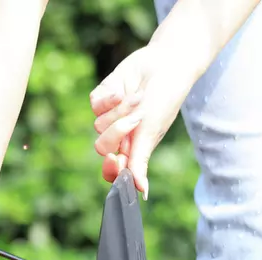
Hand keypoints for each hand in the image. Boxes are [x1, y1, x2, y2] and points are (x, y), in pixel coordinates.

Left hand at [89, 44, 192, 198]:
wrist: (166, 64)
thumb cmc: (165, 100)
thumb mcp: (151, 132)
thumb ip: (140, 161)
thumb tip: (142, 193)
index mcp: (133, 148)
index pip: (113, 169)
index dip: (110, 168)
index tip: (115, 159)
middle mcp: (119, 135)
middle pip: (102, 147)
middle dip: (117, 132)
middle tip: (135, 119)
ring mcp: (109, 116)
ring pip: (98, 124)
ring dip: (120, 110)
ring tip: (139, 97)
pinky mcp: (103, 97)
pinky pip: (95, 104)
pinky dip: (110, 97)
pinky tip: (124, 89)